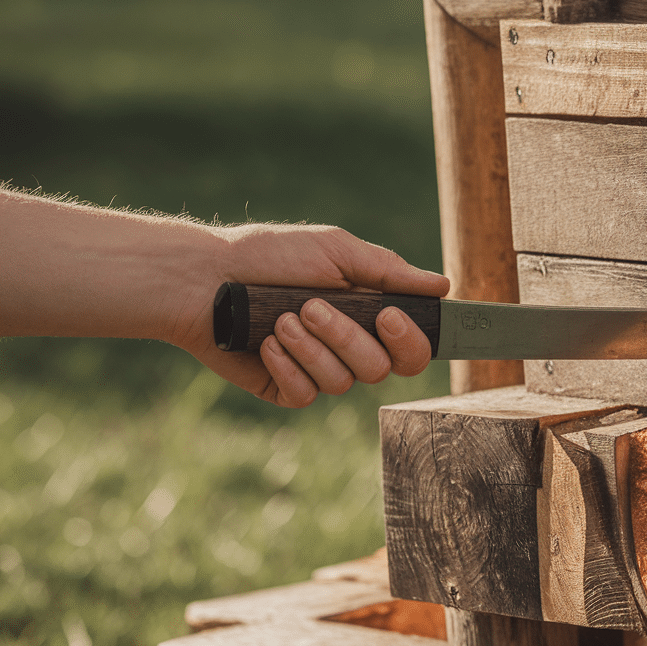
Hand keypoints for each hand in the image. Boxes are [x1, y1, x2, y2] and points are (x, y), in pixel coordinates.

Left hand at [175, 224, 448, 407]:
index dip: (411, 341)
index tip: (389, 317)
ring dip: (311, 348)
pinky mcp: (285, 388)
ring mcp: (318, 370)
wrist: (203, 278)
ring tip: (280, 319)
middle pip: (381, 368)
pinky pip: (306, 395)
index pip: (414, 348)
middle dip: (348, 337)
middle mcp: (350, 346)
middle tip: (312, 306)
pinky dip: (288, 368)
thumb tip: (443, 285)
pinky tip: (265, 344)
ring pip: (343, 382)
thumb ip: (389, 271)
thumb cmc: (270, 255)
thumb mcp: (336, 250)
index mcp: (370, 314)